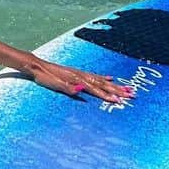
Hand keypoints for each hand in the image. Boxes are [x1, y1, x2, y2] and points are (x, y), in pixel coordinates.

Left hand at [20, 55, 135, 103]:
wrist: (37, 66)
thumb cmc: (45, 78)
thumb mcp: (54, 84)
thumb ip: (68, 88)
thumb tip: (81, 90)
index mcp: (77, 80)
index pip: (95, 89)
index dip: (107, 96)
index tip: (119, 102)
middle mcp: (81, 75)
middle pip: (102, 84)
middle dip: (117, 91)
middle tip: (131, 95)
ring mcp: (80, 73)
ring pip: (101, 80)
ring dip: (114, 85)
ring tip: (127, 88)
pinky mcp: (77, 72)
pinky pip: (95, 75)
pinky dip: (103, 78)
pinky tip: (110, 78)